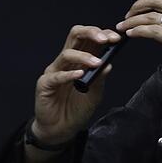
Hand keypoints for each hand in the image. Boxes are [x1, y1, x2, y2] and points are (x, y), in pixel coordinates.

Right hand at [32, 25, 120, 144]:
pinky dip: (69, 74)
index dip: (102, 34)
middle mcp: (66, 61)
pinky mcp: (45, 84)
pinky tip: (80, 75)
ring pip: (67, 54)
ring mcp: (54, 71)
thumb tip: (109, 63)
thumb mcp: (95, 94)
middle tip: (106, 39)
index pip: (88, 38)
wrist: (62, 129)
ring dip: (84, 56)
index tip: (117, 38)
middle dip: (92, 33)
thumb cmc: (77, 109)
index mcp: (79, 59)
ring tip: (97, 63)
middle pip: (75, 35)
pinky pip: (56, 76)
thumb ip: (100, 78)